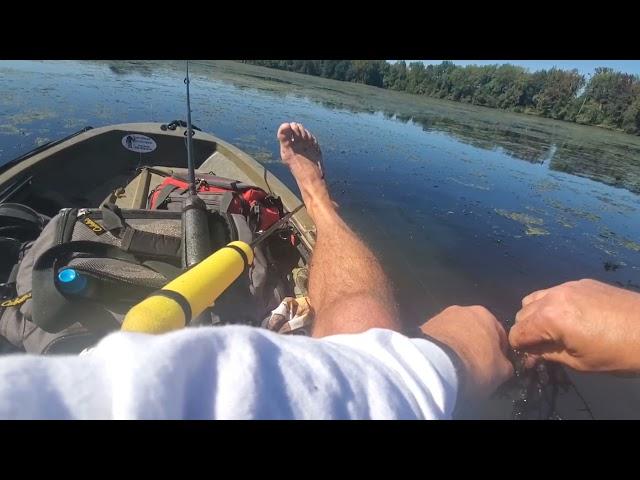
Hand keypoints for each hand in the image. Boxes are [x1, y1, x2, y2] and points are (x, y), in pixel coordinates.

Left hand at [420, 305, 512, 398]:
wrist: (434, 366)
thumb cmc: (475, 365)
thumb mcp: (502, 371)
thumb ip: (506, 363)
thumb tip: (502, 364)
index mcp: (485, 314)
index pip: (499, 334)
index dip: (499, 352)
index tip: (495, 366)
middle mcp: (462, 309)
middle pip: (475, 330)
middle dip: (476, 345)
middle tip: (474, 365)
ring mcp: (440, 316)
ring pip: (455, 333)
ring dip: (457, 345)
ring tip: (455, 365)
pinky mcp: (423, 326)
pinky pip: (438, 339)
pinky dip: (442, 349)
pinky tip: (442, 362)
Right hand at [509, 279, 639, 372]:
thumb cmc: (618, 352)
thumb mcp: (579, 362)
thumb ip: (547, 355)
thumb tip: (531, 355)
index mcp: (549, 317)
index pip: (517, 332)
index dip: (520, 348)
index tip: (531, 358)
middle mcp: (553, 296)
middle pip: (522, 313)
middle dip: (527, 331)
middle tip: (542, 348)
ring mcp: (568, 286)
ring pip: (535, 298)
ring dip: (536, 315)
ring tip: (554, 331)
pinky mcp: (582, 283)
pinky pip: (555, 292)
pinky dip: (553, 305)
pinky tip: (572, 318)